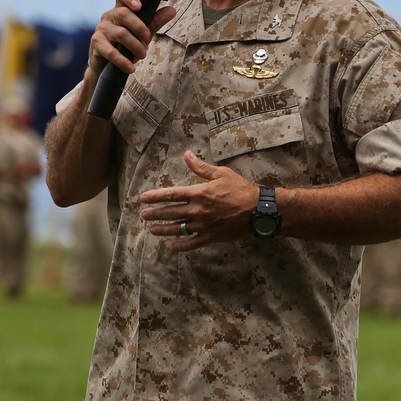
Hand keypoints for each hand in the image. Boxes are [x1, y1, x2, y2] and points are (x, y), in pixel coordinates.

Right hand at [89, 0, 176, 77]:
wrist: (106, 66)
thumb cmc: (124, 46)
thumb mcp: (142, 34)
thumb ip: (154, 22)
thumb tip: (172, 10)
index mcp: (119, 10)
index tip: (139, 6)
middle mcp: (108, 17)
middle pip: (123, 14)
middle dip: (139, 27)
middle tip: (147, 38)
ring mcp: (101, 30)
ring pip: (120, 33)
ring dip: (134, 45)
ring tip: (142, 55)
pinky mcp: (97, 44)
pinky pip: (111, 51)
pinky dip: (123, 61)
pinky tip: (131, 68)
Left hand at [139, 150, 259, 250]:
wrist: (257, 211)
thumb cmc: (240, 189)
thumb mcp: (221, 173)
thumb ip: (201, 166)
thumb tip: (186, 154)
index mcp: (199, 193)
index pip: (171, 194)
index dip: (155, 196)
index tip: (143, 199)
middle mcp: (198, 210)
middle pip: (171, 213)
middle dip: (155, 214)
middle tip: (143, 216)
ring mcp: (203, 225)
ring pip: (178, 229)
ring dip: (163, 229)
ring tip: (152, 230)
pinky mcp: (211, 237)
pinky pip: (192, 243)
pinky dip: (181, 246)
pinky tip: (172, 246)